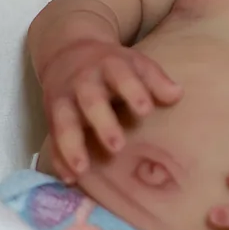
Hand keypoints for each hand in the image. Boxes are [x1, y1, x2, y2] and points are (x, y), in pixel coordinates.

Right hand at [40, 40, 181, 179]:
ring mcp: (64, 100)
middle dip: (102, 123)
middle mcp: (83, 83)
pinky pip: (52, 139)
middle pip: (90, 102)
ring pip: (64, 123)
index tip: (146, 110)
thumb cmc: (113, 65)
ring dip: (71, 146)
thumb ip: (156, 80)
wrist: (68, 51)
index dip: (133, 92)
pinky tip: (69, 178)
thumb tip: (177, 94)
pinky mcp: (51, 117)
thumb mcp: (136, 63)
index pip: (121, 76)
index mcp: (109, 66)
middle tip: (118, 147)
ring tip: (83, 170)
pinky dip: (57, 158)